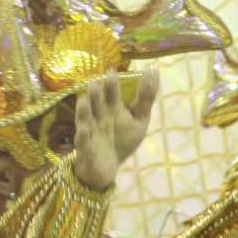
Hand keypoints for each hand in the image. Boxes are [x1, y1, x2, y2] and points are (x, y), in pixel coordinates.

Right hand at [73, 69, 157, 190]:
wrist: (105, 168)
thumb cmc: (121, 139)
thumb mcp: (139, 119)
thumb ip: (146, 97)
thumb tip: (154, 69)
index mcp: (111, 109)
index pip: (112, 94)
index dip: (113, 84)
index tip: (113, 71)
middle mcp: (99, 117)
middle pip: (97, 104)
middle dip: (96, 95)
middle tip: (96, 82)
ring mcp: (91, 132)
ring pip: (86, 119)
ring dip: (85, 111)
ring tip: (84, 99)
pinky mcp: (86, 149)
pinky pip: (83, 141)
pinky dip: (83, 134)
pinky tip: (84, 128)